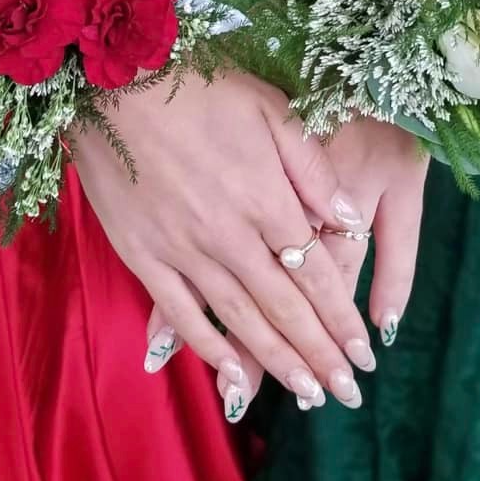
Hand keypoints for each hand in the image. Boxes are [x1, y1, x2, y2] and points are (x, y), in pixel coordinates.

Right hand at [148, 116, 428, 416]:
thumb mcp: (270, 108)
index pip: (316, 274)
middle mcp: (230, 236)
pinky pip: (182, 313)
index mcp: (266, 198)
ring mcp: (183, 251)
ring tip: (307, 396)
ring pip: (240, 320)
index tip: (365, 354)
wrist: (114, 84)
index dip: (343, 319)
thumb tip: (348, 220)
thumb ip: (312, 168)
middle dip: (321, 355)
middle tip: (348, 394)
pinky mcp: (143, 256)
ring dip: (277, 362)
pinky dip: (209, 349)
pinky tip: (232, 377)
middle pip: (285, 308)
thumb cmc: (197, 88)